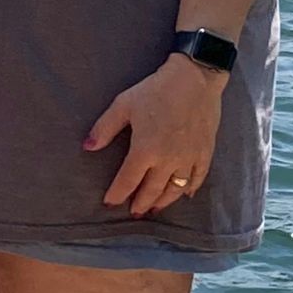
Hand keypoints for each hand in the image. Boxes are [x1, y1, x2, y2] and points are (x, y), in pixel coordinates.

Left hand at [85, 55, 226, 217]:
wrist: (195, 79)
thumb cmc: (156, 90)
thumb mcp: (123, 105)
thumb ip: (104, 128)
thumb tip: (87, 147)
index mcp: (145, 150)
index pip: (127, 181)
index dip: (117, 194)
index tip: (109, 203)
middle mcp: (168, 160)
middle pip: (152, 190)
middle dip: (140, 203)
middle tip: (134, 213)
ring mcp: (189, 158)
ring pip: (175, 190)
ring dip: (163, 202)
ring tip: (155, 209)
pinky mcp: (205, 152)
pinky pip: (198, 178)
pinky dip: (190, 190)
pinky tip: (185, 195)